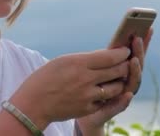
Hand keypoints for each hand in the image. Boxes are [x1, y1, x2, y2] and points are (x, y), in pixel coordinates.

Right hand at [8, 47, 132, 129]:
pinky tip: (105, 90)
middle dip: (125, 65)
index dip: (121, 53)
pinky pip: (106, 100)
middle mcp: (86, 79)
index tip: (125, 50)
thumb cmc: (45, 78)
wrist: (33, 104)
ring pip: (116, 87)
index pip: (109, 57)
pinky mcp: (88, 109)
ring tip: (118, 76)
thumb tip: (103, 56)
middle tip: (126, 62)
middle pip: (117, 71)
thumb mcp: (63, 61)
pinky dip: (108, 95)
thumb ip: (84, 59)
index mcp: (78, 63)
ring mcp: (88, 95)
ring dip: (120, 81)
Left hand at [76, 28, 153, 133]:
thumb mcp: (91, 64)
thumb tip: (112, 38)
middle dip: (139, 52)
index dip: (143, 42)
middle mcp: (125, 81)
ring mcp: (121, 94)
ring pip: (133, 83)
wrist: (73, 106)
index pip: (135, 53)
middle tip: (138, 38)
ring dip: (135, 72)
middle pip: (137, 65)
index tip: (148, 27)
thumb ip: (101, 55)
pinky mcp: (111, 109)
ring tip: (134, 60)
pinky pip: (120, 105)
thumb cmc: (82, 82)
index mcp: (121, 68)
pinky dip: (124, 101)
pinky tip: (128, 94)